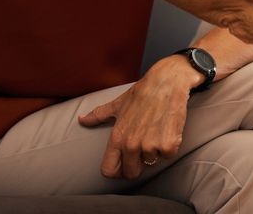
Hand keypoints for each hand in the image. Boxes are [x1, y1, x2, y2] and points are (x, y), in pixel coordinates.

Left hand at [78, 55, 195, 178]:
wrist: (167, 81)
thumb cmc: (143, 91)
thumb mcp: (117, 104)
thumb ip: (98, 115)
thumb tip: (81, 119)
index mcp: (117, 137)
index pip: (109, 170)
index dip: (117, 170)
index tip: (125, 163)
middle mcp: (131, 145)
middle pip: (132, 173)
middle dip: (138, 164)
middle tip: (145, 147)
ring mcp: (150, 145)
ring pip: (153, 161)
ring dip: (156, 150)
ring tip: (157, 130)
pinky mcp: (168, 144)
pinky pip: (169, 155)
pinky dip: (171, 145)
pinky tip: (169, 129)